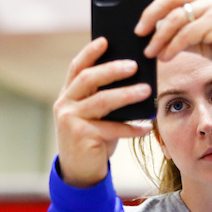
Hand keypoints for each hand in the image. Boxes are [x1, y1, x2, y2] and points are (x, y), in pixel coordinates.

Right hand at [53, 37, 153, 186]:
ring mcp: (71, 120)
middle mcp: (65, 104)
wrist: (80, 171)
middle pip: (89, 79)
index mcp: (68, 95)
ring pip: (102, 101)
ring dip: (126, 95)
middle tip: (134, 65)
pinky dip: (131, 128)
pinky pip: (112, 129)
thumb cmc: (93, 138)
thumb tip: (134, 79)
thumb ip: (104, 98)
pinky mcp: (82, 136)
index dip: (90, 52)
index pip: (77, 67)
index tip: (106, 40)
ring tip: (146, 91)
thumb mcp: (96, 116)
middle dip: (112, 70)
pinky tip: (147, 127)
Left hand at [133, 0, 211, 75]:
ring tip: (151, 51)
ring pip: (176, 17)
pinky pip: (186, 34)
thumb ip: (186, 34)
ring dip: (159, 36)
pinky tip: (167, 57)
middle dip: (150, 14)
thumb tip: (162, 39)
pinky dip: (172, 47)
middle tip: (139, 31)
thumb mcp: (207, 38)